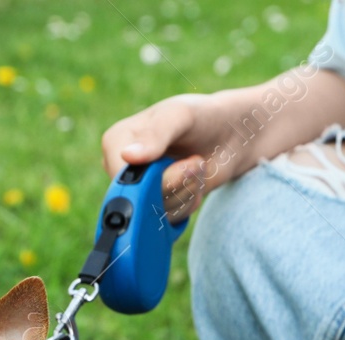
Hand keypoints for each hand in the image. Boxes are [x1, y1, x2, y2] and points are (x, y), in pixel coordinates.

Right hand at [101, 94, 222, 223]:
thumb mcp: (179, 116)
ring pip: (158, 211)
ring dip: (187, 192)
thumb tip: (126, 156)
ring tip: (196, 166)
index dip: (157, 179)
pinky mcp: (157, 204)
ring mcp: (139, 189)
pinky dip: (190, 203)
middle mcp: (122, 169)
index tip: (187, 163)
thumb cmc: (201, 117)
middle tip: (196, 162)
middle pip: (141, 199)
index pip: (123, 179)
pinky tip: (196, 181)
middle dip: (178, 185)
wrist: (229, 134)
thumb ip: (155, 135)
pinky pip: (170, 219)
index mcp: (116, 142)